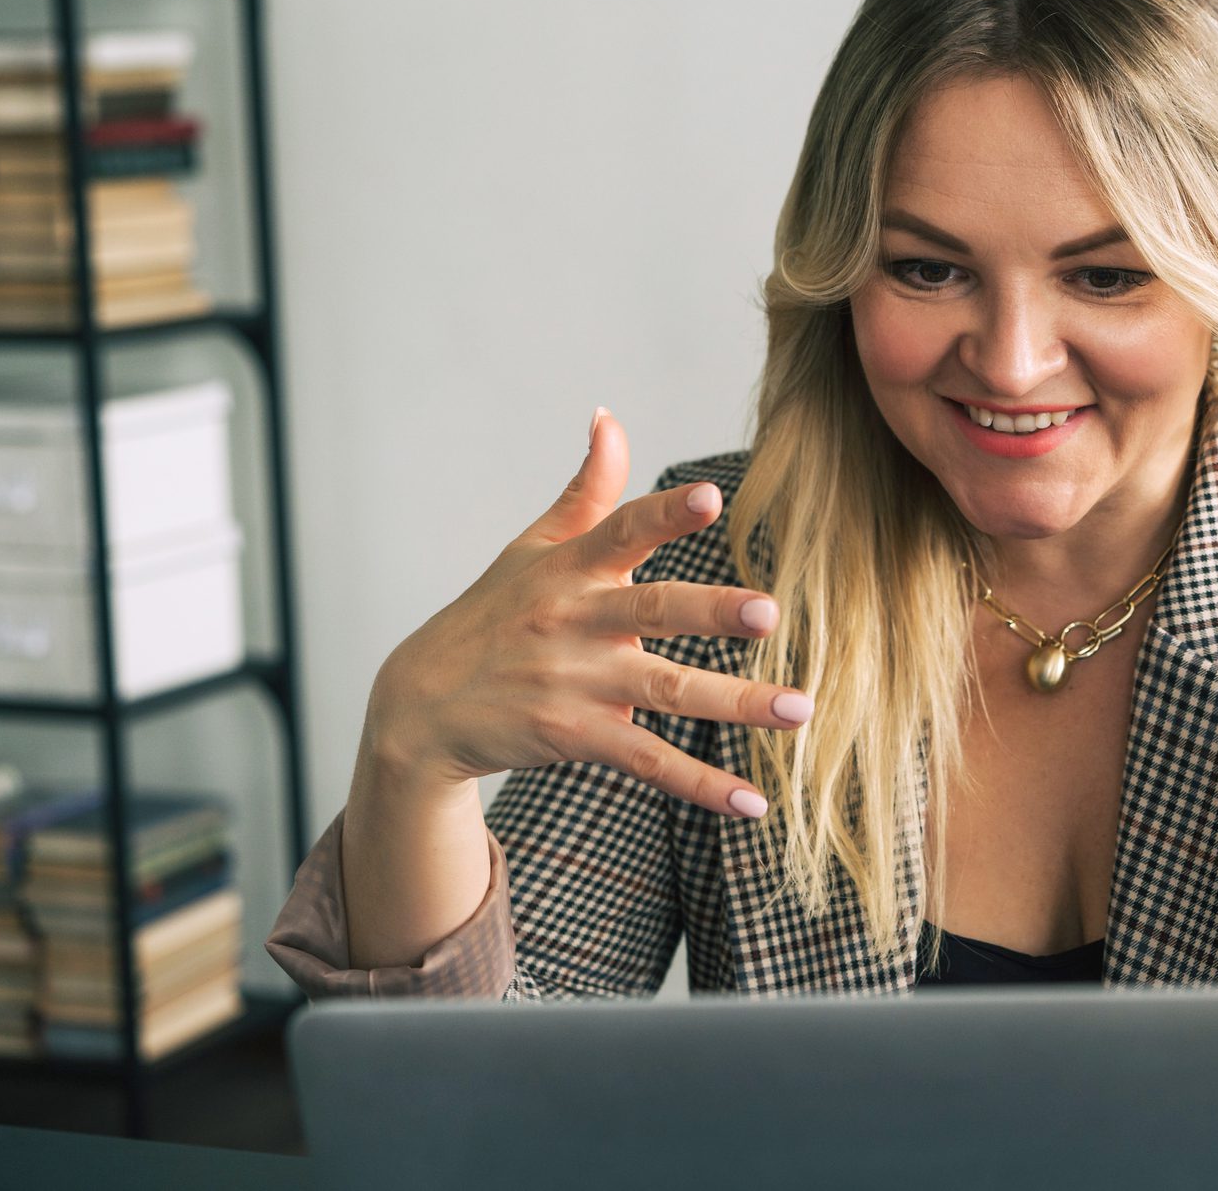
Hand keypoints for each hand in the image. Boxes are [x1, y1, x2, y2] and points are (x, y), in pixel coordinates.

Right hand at [363, 408, 809, 817]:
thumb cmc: (492, 615)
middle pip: (652, 612)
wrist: (420, 708)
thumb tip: (609, 416)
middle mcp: (574, 622)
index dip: (666, 514)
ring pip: (665, 691)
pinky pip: (648, 761)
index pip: (622, 531)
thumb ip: (586, 489)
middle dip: (711, 611)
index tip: (711, 497)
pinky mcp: (576, 737)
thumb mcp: (531, 548)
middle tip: (769, 612)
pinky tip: (753, 801)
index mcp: (569, 568)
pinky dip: (701, 785)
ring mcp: (574, 683)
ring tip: (798, 709)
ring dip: (735, 704)